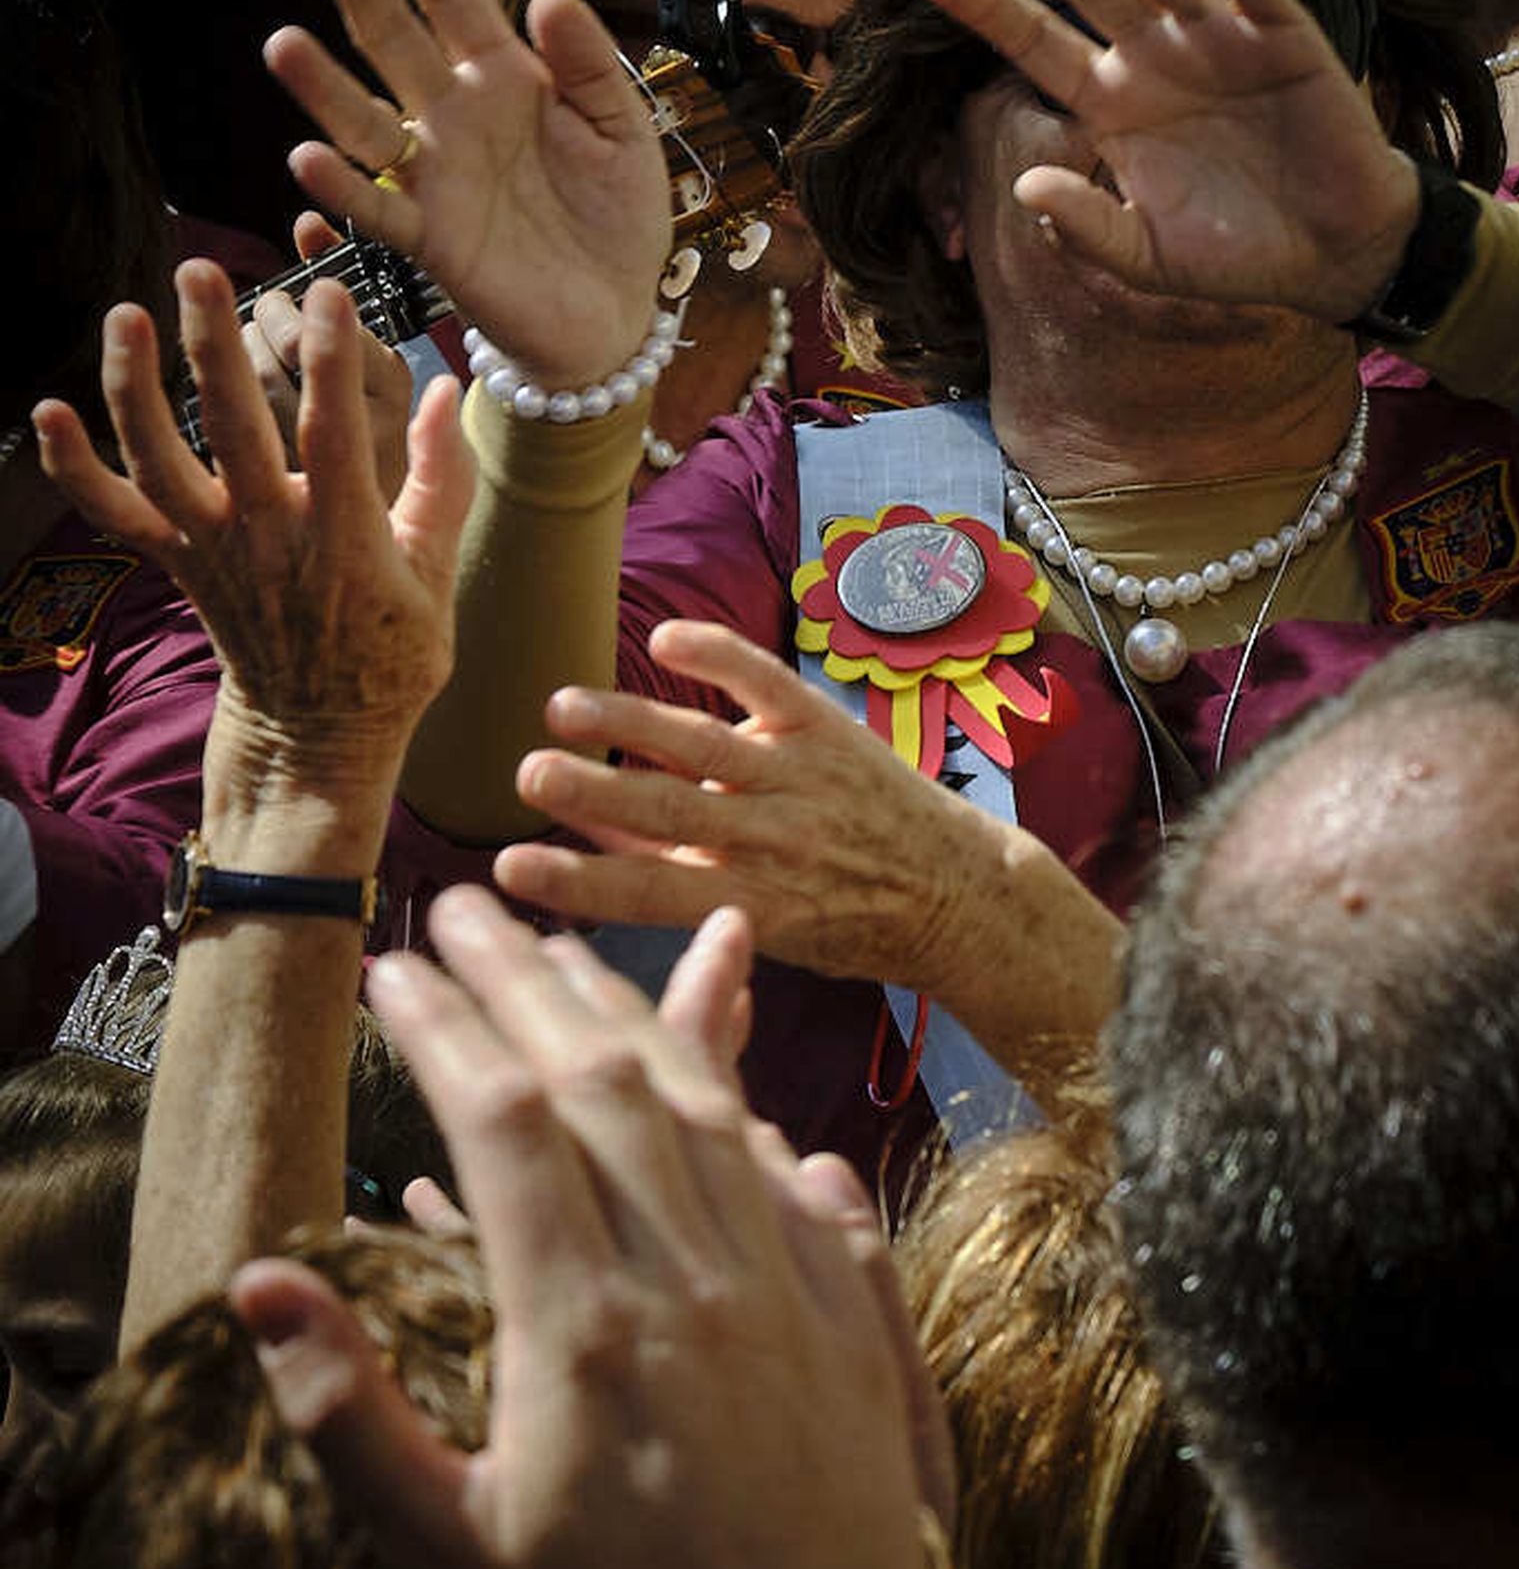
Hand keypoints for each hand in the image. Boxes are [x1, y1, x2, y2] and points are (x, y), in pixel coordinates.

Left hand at [34, 259, 473, 816]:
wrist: (315, 735)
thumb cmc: (389, 655)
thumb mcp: (437, 575)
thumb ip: (441, 481)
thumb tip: (445, 391)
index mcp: (344, 541)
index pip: (335, 436)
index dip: (332, 362)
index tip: (332, 294)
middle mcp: (269, 539)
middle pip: (232, 430)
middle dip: (213, 347)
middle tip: (203, 273)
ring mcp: (214, 550)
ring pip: (159, 462)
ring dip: (133, 388)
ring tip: (126, 315)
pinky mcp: (178, 561)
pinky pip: (115, 514)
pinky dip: (75, 469)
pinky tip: (48, 412)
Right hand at [231, 891, 967, 1568]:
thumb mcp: (447, 1551)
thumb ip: (343, 1413)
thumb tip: (262, 1278)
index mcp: (582, 1326)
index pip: (504, 1123)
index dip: (445, 1030)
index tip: (394, 965)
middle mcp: (694, 1282)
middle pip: (606, 1082)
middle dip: (526, 982)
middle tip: (467, 905)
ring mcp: (789, 1296)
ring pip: (711, 1113)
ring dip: (638, 1018)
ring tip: (575, 958)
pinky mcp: (858, 1327)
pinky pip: (807, 1185)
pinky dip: (757, 1120)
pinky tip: (735, 1088)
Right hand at [264, 0, 669, 385]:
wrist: (618, 315)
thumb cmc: (617, 219)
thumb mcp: (623, 131)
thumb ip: (589, 65)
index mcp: (508, 80)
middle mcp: (458, 118)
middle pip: (397, 41)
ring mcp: (438, 178)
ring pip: (367, 123)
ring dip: (324, 88)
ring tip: (283, 44)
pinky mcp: (433, 242)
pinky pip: (379, 212)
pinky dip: (344, 188)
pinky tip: (309, 157)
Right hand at [497, 620, 1121, 1066]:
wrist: (959, 893)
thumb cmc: (847, 923)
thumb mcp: (762, 930)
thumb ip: (677, 884)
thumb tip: (586, 847)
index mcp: (753, 905)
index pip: (646, 897)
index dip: (576, 882)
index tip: (509, 866)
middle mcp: (774, 840)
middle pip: (667, 814)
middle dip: (592, 794)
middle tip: (527, 774)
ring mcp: (801, 778)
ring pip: (703, 745)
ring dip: (630, 723)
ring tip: (561, 706)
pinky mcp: (826, 729)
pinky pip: (766, 683)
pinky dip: (720, 655)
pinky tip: (667, 638)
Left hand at [924, 0, 1420, 324]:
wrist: (1331, 257)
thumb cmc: (1232, 259)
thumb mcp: (1146, 259)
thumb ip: (1087, 229)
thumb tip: (1026, 189)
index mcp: (1114, 107)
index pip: (1039, 46)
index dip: (992, 10)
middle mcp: (1156, 60)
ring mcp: (1218, 41)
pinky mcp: (1282, 38)